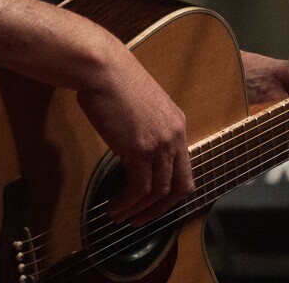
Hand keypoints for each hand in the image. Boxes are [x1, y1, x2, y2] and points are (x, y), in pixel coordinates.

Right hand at [76, 48, 194, 223]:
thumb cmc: (115, 82)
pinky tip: (115, 206)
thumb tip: (138, 154)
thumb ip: (149, 130)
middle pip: (180, 187)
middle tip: (140, 218)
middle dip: (159, 209)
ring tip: (120, 216)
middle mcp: (175, 136)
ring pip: (158, 192)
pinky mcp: (139, 149)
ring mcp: (159, 144)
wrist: (103, 69)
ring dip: (138, 210)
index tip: (153, 204)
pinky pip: (139, 188)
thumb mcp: (143, 108)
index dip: (171, 194)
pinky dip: (127, 203)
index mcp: (178, 125)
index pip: (185, 171)